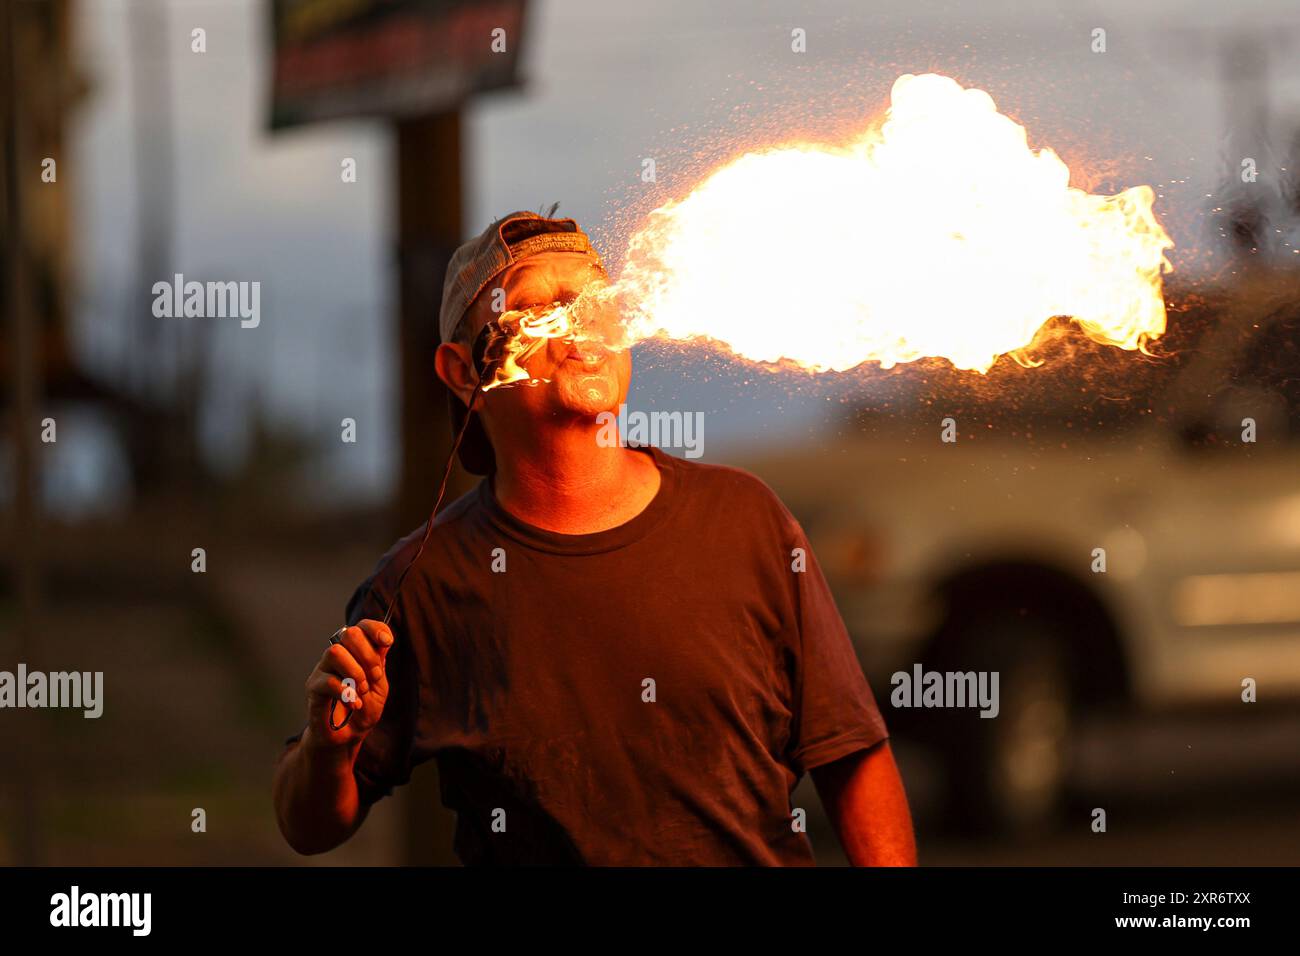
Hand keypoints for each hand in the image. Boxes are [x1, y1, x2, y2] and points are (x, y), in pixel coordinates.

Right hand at [304, 620, 392, 744]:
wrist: (347, 737)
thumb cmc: (363, 710)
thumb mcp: (379, 686)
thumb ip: (379, 663)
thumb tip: (382, 641)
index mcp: (356, 652)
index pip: (362, 627)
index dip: (375, 629)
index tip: (387, 643)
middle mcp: (338, 656)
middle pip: (348, 633)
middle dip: (367, 655)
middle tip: (374, 677)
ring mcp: (323, 669)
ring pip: (335, 652)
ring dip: (355, 673)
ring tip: (361, 691)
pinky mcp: (313, 687)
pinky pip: (328, 680)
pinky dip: (346, 692)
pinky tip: (353, 703)